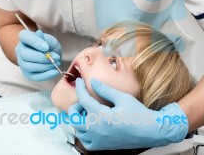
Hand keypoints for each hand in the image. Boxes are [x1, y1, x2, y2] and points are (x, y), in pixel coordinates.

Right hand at [15, 29, 61, 80]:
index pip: (25, 37)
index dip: (35, 42)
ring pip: (28, 66)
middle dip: (42, 58)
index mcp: (24, 37)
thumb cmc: (49, 46)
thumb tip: (39, 34)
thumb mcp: (50, 40)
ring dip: (45, 66)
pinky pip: (34, 76)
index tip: (46, 47)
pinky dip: (45, 75)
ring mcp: (22, 62)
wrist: (49, 56)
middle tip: (56, 58)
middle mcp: (20, 49)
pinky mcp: (27, 73)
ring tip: (56, 63)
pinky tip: (54, 72)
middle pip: (25, 54)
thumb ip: (46, 39)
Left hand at [68, 78, 187, 149]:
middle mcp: (97, 130)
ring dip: (78, 120)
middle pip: (74, 118)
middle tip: (82, 100)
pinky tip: (91, 125)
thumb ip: (105, 90)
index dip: (80, 88)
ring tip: (87, 111)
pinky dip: (84, 134)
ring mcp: (99, 140)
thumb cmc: (139, 114)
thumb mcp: (122, 97)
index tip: (79, 81)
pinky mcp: (103, 146)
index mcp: (101, 116)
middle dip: (75, 106)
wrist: (152, 131)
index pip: (83, 99)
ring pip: (78, 130)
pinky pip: (86, 142)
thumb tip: (92, 82)